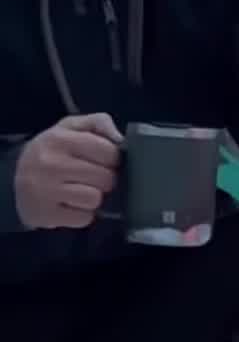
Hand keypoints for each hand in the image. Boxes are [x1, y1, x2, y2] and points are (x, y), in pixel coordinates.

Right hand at [14, 113, 123, 230]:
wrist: (17, 180)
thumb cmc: (52, 152)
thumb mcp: (70, 128)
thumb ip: (98, 123)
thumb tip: (120, 139)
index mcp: (59, 139)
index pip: (108, 151)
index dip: (112, 158)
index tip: (103, 160)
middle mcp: (51, 164)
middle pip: (106, 178)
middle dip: (104, 179)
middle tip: (91, 177)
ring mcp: (47, 191)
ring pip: (95, 199)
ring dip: (93, 197)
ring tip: (80, 190)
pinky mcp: (47, 215)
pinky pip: (84, 218)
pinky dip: (82, 214)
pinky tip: (70, 204)